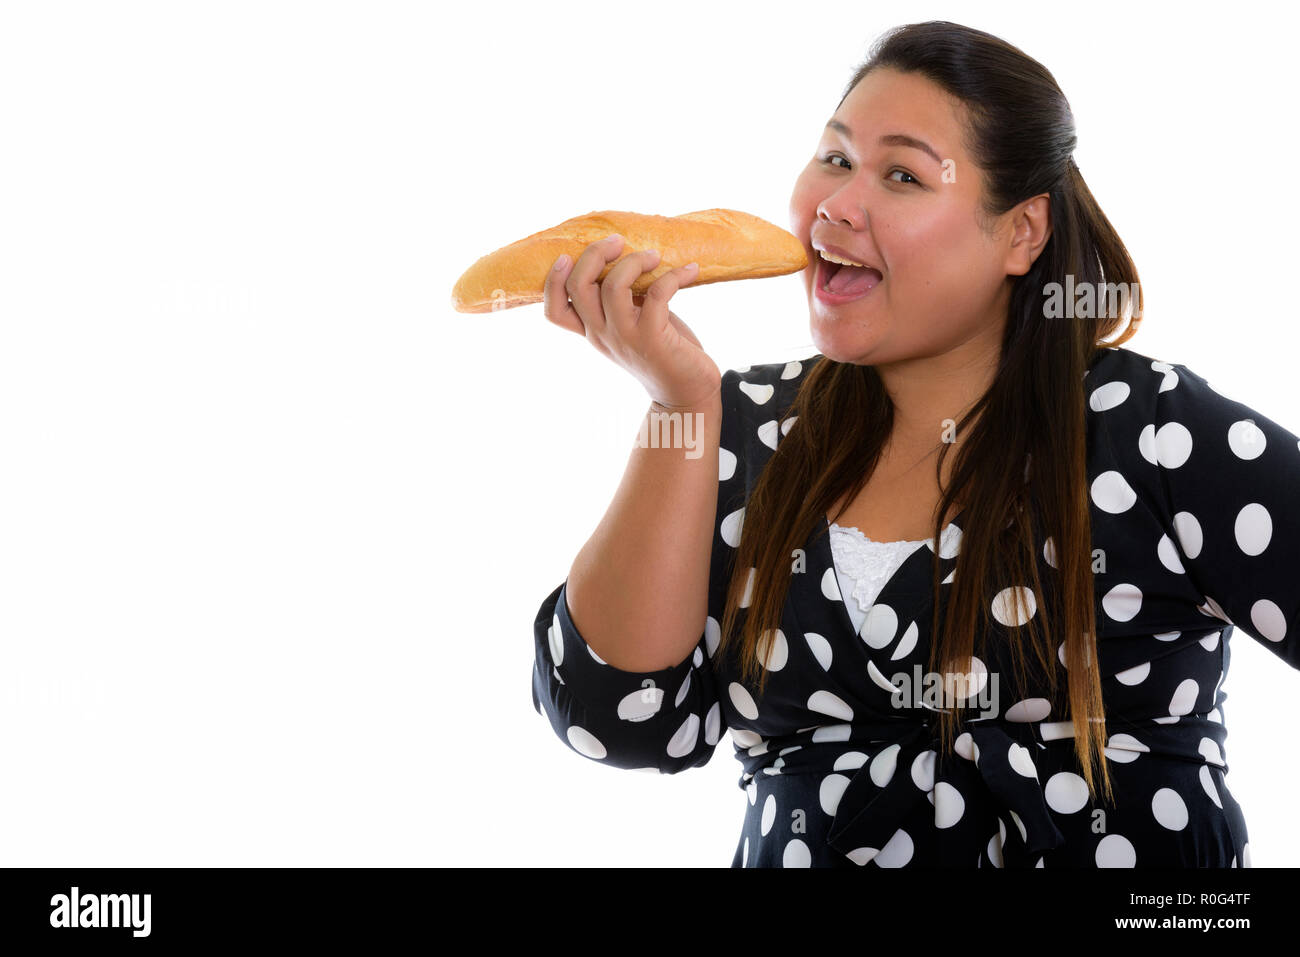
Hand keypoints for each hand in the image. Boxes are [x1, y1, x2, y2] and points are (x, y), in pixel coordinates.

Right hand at [542, 233, 720, 409]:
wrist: (686, 390)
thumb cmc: (661, 348)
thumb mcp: (631, 323)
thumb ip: (620, 299)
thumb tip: (623, 255)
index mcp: (592, 330)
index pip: (554, 311)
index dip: (553, 281)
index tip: (568, 256)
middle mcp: (602, 334)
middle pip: (578, 286)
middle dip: (595, 253)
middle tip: (618, 242)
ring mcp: (625, 337)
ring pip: (614, 285)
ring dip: (635, 260)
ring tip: (655, 256)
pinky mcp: (654, 338)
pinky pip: (659, 293)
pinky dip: (675, 275)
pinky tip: (690, 272)